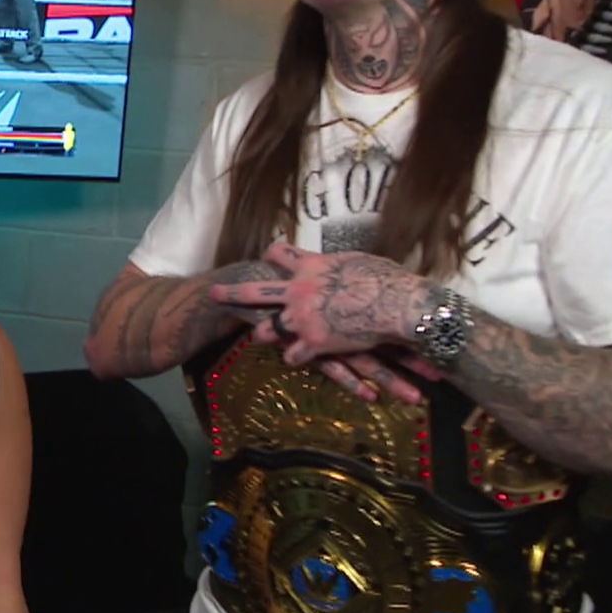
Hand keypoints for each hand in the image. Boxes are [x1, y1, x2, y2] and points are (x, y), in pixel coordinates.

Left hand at [208, 242, 433, 387]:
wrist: (398, 304)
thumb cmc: (387, 279)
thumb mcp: (358, 261)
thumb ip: (340, 264)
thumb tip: (344, 263)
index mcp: (311, 265)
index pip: (280, 253)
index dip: (272, 254)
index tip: (267, 255)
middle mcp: (298, 290)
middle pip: (254, 292)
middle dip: (230, 293)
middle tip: (213, 293)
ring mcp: (303, 318)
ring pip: (267, 330)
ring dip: (264, 334)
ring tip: (258, 336)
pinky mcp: (314, 343)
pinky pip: (293, 356)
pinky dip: (295, 357)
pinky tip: (298, 358)